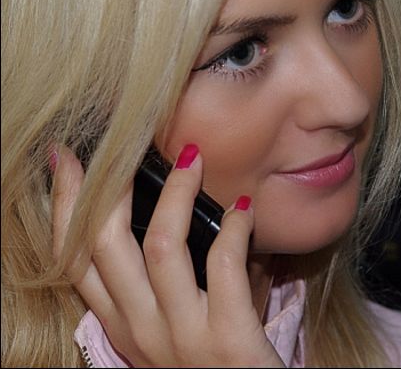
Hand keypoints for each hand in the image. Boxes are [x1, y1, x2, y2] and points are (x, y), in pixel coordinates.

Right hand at [51, 144, 283, 367]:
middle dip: (106, 186)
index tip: (64, 161)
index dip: (64, 207)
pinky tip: (245, 211)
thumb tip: (171, 211)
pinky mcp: (228, 340)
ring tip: (194, 159)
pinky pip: (224, 265)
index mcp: (122, 324)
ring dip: (177, 193)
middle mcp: (142, 331)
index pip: (74, 261)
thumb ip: (161, 283)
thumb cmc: (214, 359)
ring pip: (161, 245)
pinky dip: (234, 228)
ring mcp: (182, 336)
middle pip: (103, 246)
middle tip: (123, 144)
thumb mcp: (170, 327)